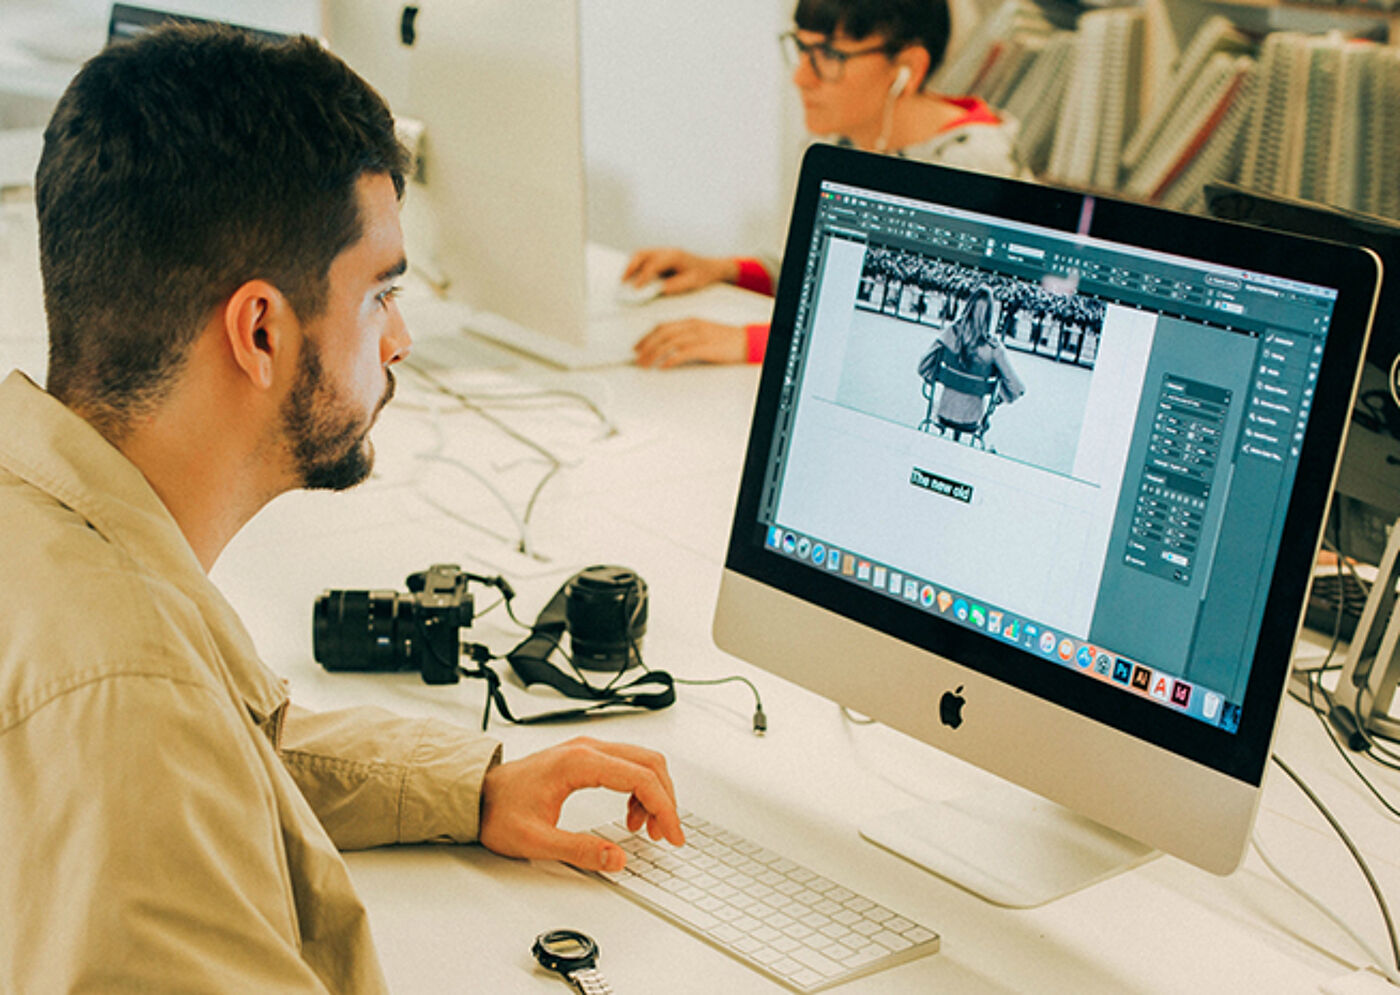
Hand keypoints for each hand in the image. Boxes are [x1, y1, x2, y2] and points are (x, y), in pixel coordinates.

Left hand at [478, 736, 683, 871]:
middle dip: (666, 799)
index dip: (664, 807)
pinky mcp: (584, 757)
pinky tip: (630, 813)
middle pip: (648, 763)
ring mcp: (586, 749)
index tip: (672, 834)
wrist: (476, 795)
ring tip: (645, 828)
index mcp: (578, 762)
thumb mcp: (535, 841)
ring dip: (653, 793)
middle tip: (666, 833)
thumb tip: (616, 858)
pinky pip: (626, 764)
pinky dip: (639, 788)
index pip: (640, 777)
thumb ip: (579, 851)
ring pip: (641, 761)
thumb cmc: (499, 811)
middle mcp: (586, 748)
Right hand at [622, 247, 737, 296]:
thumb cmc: (702, 275)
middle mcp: (666, 250)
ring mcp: (663, 251)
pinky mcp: (660, 255)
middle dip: (630, 268)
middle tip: (622, 282)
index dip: (643, 277)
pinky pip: (644, 257)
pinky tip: (631, 276)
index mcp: (674, 256)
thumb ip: (675, 286)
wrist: (710, 267)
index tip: (636, 289)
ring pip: (641, 254)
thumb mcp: (692, 283)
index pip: (653, 265)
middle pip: (642, 254)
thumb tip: (659, 289)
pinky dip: (635, 265)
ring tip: (623, 280)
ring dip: (630, 265)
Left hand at [633, 318, 746, 367]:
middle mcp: (692, 327)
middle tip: (637, 359)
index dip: (646, 337)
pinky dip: (670, 359)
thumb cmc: (726, 340)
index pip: (662, 326)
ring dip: (653, 355)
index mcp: (690, 322)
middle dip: (646, 347)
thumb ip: (686, 337)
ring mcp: (699, 336)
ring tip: (646, 365)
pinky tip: (663, 366)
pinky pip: (683, 353)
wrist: (746, 341)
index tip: (637, 347)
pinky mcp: (706, 348)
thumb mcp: (703, 333)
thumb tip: (668, 348)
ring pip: (669, 343)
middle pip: (662, 334)